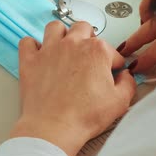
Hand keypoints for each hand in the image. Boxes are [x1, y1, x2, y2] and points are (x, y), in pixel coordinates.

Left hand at [10, 21, 136, 155]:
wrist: (54, 128)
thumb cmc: (84, 116)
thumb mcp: (120, 102)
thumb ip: (128, 84)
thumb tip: (126, 77)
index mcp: (97, 51)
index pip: (111, 51)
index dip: (114, 64)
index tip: (112, 73)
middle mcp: (72, 44)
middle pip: (83, 29)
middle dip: (89, 39)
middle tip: (89, 55)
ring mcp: (49, 51)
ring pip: (55, 27)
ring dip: (62, 34)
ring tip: (65, 47)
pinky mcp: (30, 61)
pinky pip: (27, 42)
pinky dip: (33, 46)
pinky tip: (39, 54)